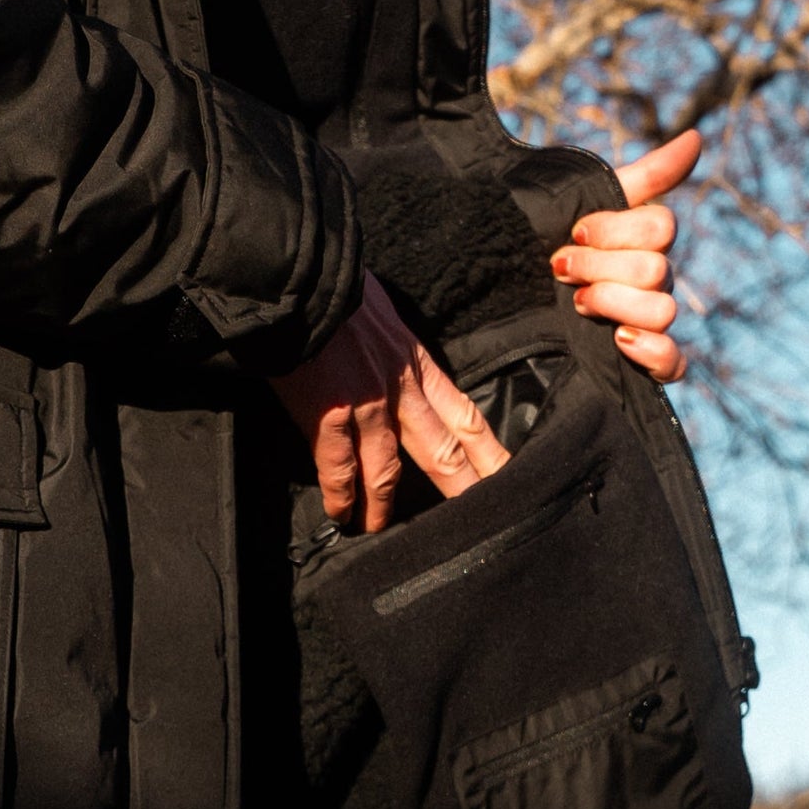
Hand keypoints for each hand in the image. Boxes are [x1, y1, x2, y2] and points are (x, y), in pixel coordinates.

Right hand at [271, 273, 509, 533]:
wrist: (301, 279)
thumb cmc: (333, 287)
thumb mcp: (379, 312)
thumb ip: (388, 341)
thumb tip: (382, 350)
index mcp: (415, 362)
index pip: (462, 413)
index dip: (487, 449)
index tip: (507, 475)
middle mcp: (401, 389)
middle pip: (444, 449)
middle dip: (465, 488)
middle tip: (486, 523)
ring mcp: (366, 406)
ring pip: (388, 470)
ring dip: (385, 506)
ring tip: (380, 529)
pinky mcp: (329, 416)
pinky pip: (338, 468)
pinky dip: (342, 496)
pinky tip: (342, 515)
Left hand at [554, 129, 701, 383]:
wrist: (502, 301)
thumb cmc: (546, 248)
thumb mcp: (580, 206)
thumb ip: (641, 176)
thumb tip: (695, 138)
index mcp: (641, 243)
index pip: (661, 226)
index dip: (616, 228)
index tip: (574, 231)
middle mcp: (650, 281)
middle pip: (657, 270)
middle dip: (600, 267)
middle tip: (560, 270)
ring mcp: (646, 320)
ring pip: (663, 310)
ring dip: (615, 304)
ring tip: (576, 305)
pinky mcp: (640, 360)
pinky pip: (673, 364)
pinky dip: (653, 353)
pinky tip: (621, 341)